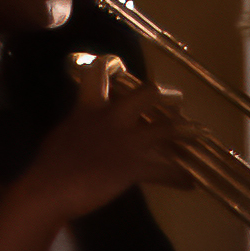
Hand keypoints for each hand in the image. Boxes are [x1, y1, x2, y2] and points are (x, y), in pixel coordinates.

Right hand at [29, 68, 199, 221]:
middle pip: (147, 94)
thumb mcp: (62, 135)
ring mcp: (127, 141)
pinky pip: (165, 171)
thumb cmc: (49, 166)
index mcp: (89, 108)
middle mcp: (112, 118)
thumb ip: (79, 125)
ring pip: (166, 129)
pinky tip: (190, 183)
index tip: (118, 62)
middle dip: (165, 95)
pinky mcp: (135, 166)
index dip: (109, 65)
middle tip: (177, 98)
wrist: (50, 188)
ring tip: (200, 132)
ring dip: (187, 131)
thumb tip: (83, 126)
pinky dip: (179, 178)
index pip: (98, 74)